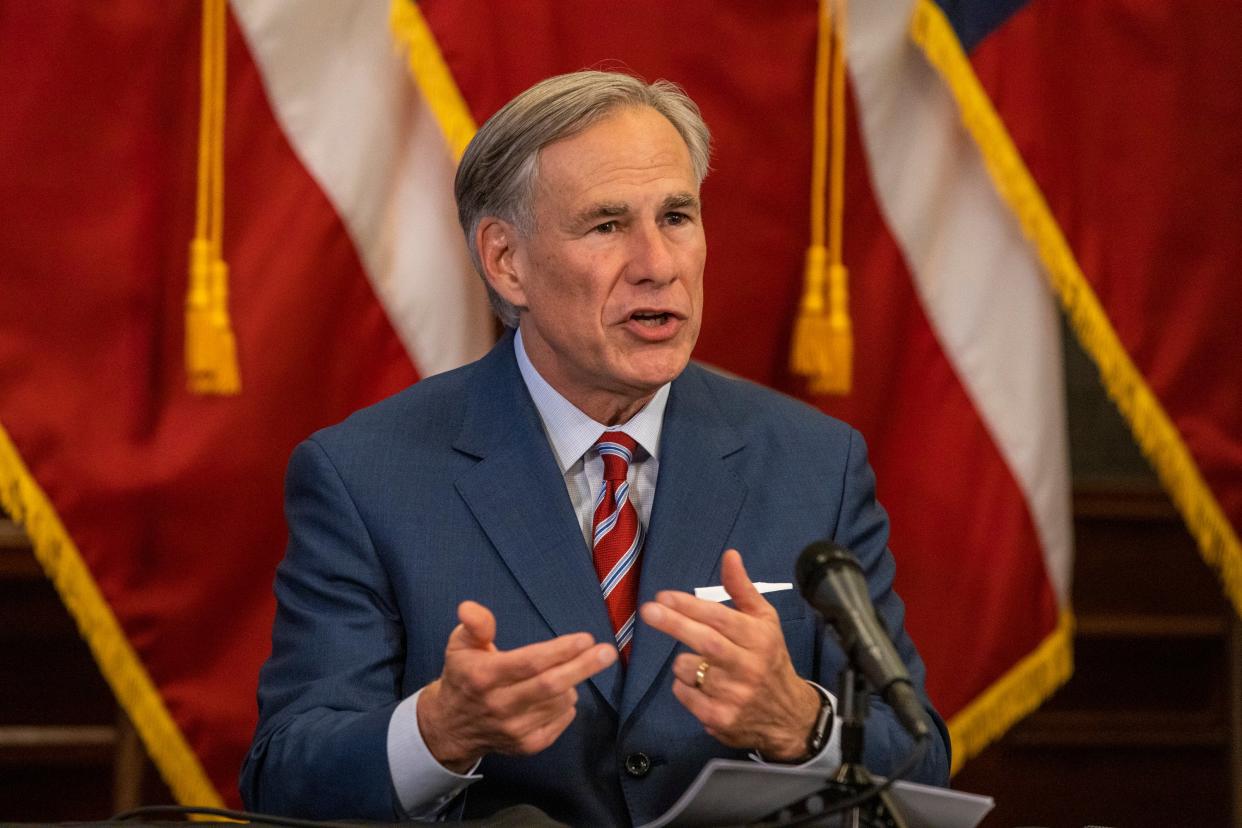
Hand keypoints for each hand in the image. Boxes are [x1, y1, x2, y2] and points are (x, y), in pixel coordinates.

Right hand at [417, 600, 616, 772]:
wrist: (452, 727)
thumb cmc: (464, 676)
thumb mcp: (460, 645)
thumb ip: (474, 625)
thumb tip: (469, 607)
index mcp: (484, 676)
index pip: (528, 663)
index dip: (560, 651)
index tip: (585, 638)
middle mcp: (499, 705)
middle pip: (550, 685)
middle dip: (583, 667)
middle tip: (607, 652)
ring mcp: (514, 729)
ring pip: (560, 702)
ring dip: (571, 683)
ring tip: (566, 671)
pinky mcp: (527, 746)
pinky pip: (561, 720)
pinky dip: (567, 704)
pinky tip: (559, 694)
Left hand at [639, 549, 820, 760]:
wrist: (788, 716)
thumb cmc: (770, 658)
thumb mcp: (765, 621)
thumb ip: (742, 589)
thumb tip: (729, 555)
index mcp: (760, 638)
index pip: (720, 618)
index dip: (690, 605)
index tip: (663, 596)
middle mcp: (749, 666)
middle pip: (705, 642)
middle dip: (673, 624)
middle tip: (648, 611)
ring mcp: (735, 696)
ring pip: (688, 669)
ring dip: (681, 661)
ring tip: (696, 661)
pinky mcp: (721, 719)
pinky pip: (685, 695)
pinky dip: (683, 686)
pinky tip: (700, 685)